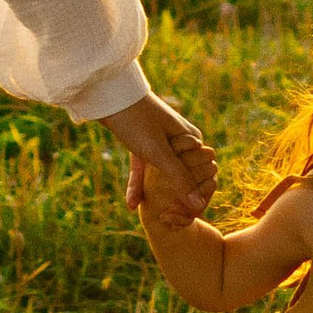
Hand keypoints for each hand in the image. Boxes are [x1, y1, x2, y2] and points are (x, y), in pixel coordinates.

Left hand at [103, 89, 216, 222]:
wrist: (109, 95)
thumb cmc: (137, 120)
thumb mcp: (158, 153)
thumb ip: (179, 178)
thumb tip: (198, 205)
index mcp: (192, 141)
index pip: (203, 175)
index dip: (194, 197)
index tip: (178, 213)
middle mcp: (181, 141)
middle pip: (183, 177)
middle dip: (175, 198)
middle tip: (165, 217)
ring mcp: (162, 142)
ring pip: (163, 175)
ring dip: (157, 194)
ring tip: (151, 214)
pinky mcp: (143, 142)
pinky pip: (144, 168)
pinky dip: (138, 184)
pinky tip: (132, 204)